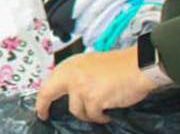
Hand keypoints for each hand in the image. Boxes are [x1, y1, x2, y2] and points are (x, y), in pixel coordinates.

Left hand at [35, 47, 152, 123]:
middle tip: (44, 115)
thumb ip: (79, 75)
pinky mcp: (93, 99)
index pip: (50, 80)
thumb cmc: (121, 66)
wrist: (138, 67)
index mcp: (73, 64)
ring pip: (76, 110)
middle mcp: (73, 73)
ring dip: (88, 113)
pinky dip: (100, 117)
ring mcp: (81, 86)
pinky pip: (92, 115)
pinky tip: (108, 113)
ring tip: (100, 110)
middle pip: (48, 92)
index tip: (41, 106)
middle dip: (44, 105)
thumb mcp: (93, 64)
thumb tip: (71, 92)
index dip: (43, 95)